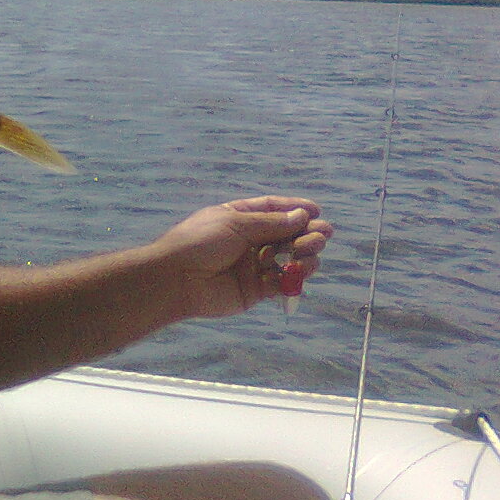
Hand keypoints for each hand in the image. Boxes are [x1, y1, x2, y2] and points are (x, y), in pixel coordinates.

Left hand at [151, 196, 332, 319]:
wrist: (176, 278)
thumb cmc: (200, 241)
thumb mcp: (236, 222)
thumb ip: (271, 223)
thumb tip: (302, 216)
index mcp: (240, 218)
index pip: (273, 210)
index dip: (295, 209)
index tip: (316, 210)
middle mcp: (249, 241)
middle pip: (286, 234)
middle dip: (306, 233)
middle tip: (323, 234)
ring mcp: (253, 266)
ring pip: (288, 258)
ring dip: (304, 253)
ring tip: (310, 250)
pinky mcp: (256, 290)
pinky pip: (281, 282)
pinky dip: (294, 276)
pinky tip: (302, 269)